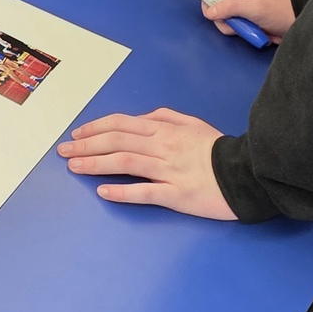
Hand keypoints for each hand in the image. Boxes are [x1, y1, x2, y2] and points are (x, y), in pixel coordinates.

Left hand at [57, 108, 235, 219]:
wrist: (248, 173)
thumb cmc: (218, 148)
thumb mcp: (191, 123)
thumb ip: (163, 117)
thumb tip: (139, 119)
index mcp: (163, 129)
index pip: (120, 125)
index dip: (95, 128)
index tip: (76, 135)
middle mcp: (161, 146)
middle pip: (116, 142)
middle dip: (86, 145)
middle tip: (64, 152)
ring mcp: (168, 170)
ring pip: (125, 163)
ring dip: (95, 164)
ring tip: (74, 167)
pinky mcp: (177, 194)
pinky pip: (146, 191)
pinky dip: (122, 191)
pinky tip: (103, 192)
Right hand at [204, 0, 294, 42]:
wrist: (303, 22)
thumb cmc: (282, 11)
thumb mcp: (256, 9)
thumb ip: (231, 8)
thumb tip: (209, 11)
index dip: (210, 4)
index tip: (214, 17)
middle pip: (218, 6)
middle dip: (226, 19)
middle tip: (239, 25)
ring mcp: (244, 4)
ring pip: (225, 17)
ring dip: (235, 26)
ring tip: (250, 28)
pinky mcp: (248, 15)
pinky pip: (235, 23)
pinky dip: (242, 29)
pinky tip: (253, 30)